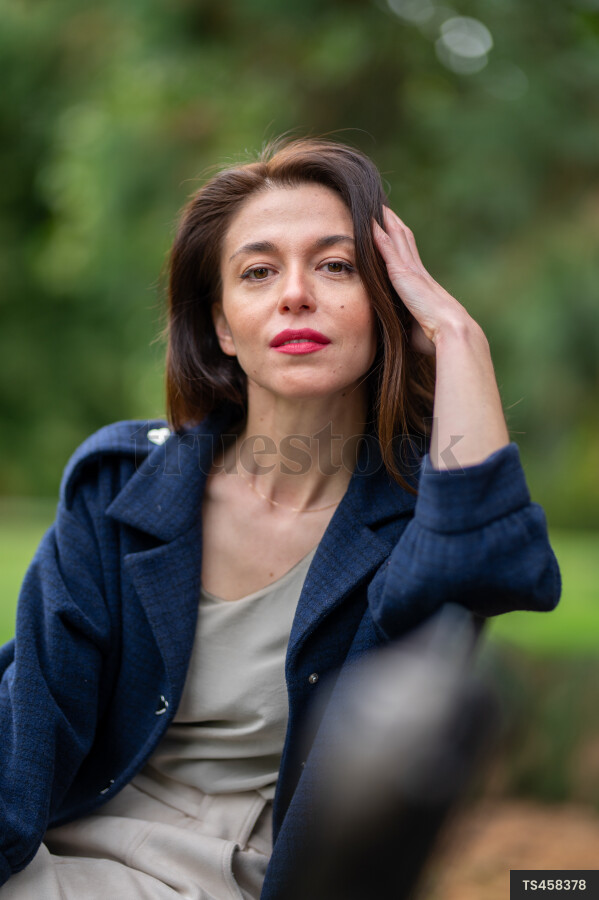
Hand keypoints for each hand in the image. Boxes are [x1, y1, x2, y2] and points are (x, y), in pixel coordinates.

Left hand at [372, 206, 476, 354]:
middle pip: (404, 240)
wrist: (450, 330)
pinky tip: (369, 222)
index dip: (401, 243)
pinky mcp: (403, 273)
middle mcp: (417, 272)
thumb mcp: (416, 327)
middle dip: (394, 224)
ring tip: (376, 207)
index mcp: (422, 284)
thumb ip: (406, 323)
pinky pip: (387, 249)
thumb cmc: (436, 336)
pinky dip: (378, 235)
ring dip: (386, 222)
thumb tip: (399, 333)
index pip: (409, 257)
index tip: (392, 231)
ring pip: (397, 238)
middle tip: (382, 209)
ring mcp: (411, 270)